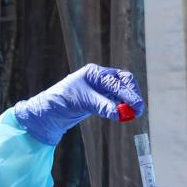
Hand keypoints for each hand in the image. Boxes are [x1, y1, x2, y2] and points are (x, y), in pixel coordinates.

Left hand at [15, 63, 144, 144]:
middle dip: (132, 94)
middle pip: (123, 81)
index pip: (116, 80)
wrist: (49, 112)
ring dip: (128, 101)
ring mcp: (100, 87)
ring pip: (121, 91)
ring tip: (133, 114)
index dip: (128, 93)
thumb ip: (101, 106)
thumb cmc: (61, 101)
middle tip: (138, 109)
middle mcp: (99, 77)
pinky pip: (116, 100)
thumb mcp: (82, 102)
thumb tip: (118, 113)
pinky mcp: (100, 98)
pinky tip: (124, 114)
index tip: (136, 106)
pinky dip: (122, 106)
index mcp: (94, 72)